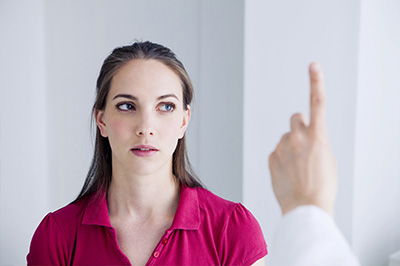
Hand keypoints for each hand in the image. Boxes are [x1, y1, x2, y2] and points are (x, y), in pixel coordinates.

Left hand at [268, 62, 336, 215]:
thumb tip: (307, 136)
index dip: (316, 82)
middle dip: (299, 126)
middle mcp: (298, 137)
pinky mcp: (271, 157)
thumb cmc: (322, 187)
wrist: (306, 208)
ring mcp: (282, 147)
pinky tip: (288, 172)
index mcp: (317, 136)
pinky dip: (282, 158)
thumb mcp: (328, 159)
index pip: (317, 103)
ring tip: (297, 167)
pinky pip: (277, 151)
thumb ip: (317, 141)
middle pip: (295, 118)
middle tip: (303, 144)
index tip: (313, 66)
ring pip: (286, 137)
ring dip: (290, 146)